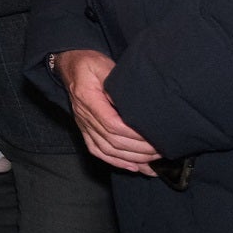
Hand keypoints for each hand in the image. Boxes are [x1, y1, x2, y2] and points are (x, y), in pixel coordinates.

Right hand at [56, 49, 160, 173]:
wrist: (70, 67)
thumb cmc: (89, 65)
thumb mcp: (103, 66)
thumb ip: (116, 82)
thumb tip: (132, 101)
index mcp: (88, 99)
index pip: (112, 124)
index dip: (134, 135)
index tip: (154, 135)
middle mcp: (84, 116)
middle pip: (112, 141)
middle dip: (139, 150)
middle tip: (161, 150)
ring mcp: (83, 125)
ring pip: (107, 150)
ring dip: (131, 158)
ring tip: (152, 161)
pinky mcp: (85, 130)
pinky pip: (98, 151)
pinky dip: (116, 162)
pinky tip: (133, 167)